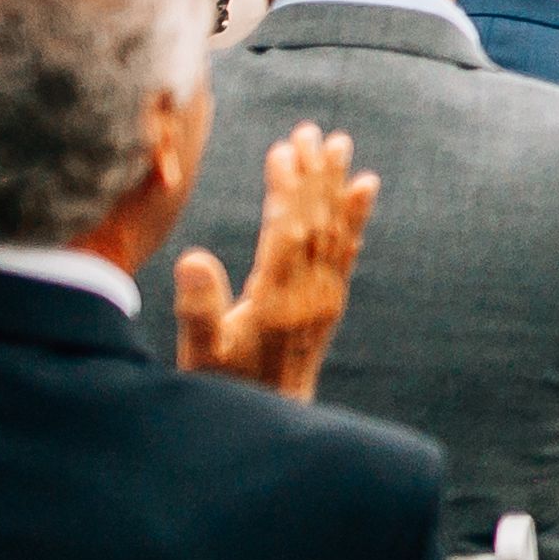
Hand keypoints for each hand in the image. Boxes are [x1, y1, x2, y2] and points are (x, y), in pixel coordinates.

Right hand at [177, 124, 375, 399]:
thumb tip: (193, 258)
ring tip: (339, 144)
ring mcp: (324, 300)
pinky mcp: (329, 305)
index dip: (285, 190)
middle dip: (314, 175)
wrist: (267, 429)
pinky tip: (365, 188)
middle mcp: (309, 297)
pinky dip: (356, 217)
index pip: (286, 233)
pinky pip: (348, 252)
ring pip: (334, 232)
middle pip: (316, 223)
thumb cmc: (223, 391)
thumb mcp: (201, 355)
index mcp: (276, 303)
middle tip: (312, 130)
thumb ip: (198, 308)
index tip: (283, 149)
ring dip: (336, 186)